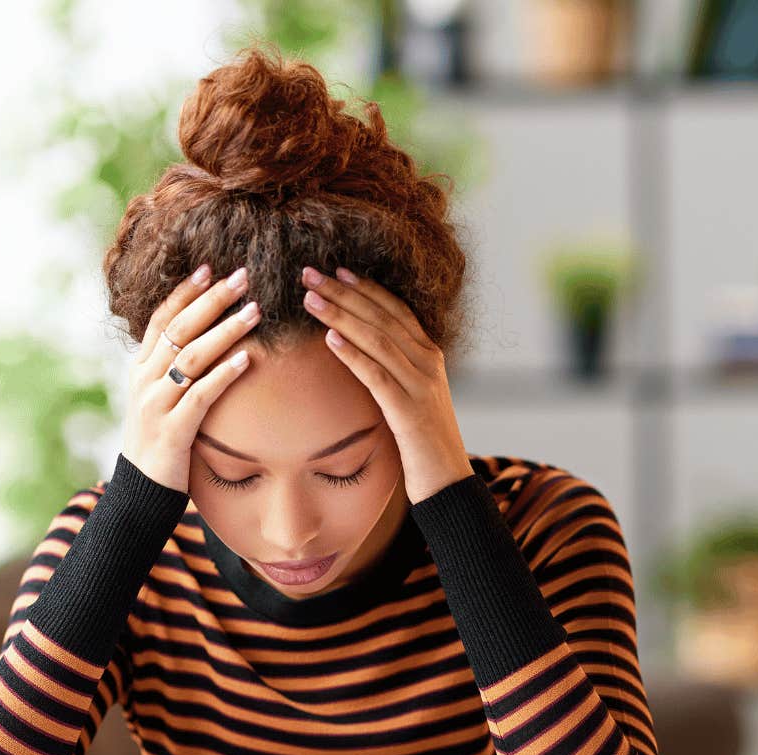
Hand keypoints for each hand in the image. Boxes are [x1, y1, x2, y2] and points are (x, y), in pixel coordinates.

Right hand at [122, 264, 260, 491]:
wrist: (141, 491)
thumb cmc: (161, 441)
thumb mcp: (161, 398)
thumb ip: (176, 369)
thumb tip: (207, 338)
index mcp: (140, 368)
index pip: (161, 319)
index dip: (185, 292)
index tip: (210, 268)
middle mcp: (144, 380)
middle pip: (180, 330)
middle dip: (212, 300)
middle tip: (243, 277)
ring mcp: (155, 404)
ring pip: (191, 357)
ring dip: (226, 331)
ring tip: (255, 311)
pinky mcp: (171, 431)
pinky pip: (200, 396)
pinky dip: (224, 375)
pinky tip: (247, 360)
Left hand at [301, 266, 472, 502]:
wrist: (448, 482)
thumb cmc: (422, 442)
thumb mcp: (410, 397)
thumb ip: (392, 370)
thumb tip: (357, 350)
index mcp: (429, 355)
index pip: (395, 310)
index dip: (366, 288)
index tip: (336, 270)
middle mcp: (428, 363)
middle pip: (382, 317)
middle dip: (344, 293)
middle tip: (309, 273)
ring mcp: (422, 385)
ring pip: (378, 339)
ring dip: (341, 316)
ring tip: (310, 299)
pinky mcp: (410, 412)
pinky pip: (378, 376)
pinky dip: (353, 355)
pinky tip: (329, 340)